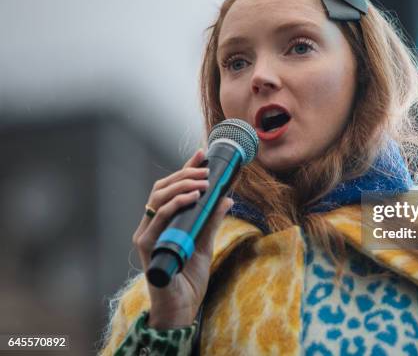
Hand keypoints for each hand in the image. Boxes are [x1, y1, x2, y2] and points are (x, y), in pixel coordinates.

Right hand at [132, 148, 233, 328]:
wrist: (182, 308)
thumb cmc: (189, 278)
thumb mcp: (205, 243)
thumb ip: (212, 221)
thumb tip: (227, 198)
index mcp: (163, 222)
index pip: (171, 188)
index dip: (185, 169)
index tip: (202, 153)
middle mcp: (151, 225)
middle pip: (161, 188)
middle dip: (184, 174)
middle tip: (206, 170)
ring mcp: (147, 235)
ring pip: (157, 198)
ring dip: (182, 185)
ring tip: (203, 182)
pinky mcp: (148, 246)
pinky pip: (158, 219)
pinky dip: (174, 204)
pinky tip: (192, 197)